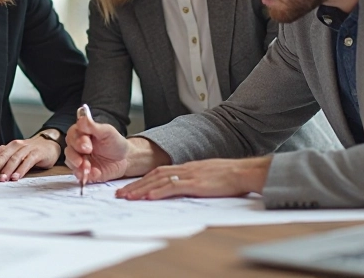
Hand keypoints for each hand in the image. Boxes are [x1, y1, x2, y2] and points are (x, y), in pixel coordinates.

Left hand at [0, 134, 59, 181]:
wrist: (49, 144)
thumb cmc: (29, 153)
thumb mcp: (14, 156)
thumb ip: (1, 162)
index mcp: (7, 147)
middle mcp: (15, 146)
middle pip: (2, 157)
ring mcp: (26, 149)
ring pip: (14, 159)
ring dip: (7, 170)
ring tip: (1, 180)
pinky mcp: (37, 153)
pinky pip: (27, 161)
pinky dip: (21, 169)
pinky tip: (17, 177)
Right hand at [64, 111, 131, 182]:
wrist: (125, 159)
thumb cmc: (116, 143)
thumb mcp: (108, 132)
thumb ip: (94, 126)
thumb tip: (82, 119)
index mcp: (82, 133)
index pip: (72, 134)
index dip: (78, 140)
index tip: (87, 145)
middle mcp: (78, 146)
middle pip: (69, 149)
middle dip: (75, 154)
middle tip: (87, 155)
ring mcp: (80, 159)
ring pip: (70, 162)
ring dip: (78, 166)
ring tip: (88, 167)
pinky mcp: (83, 171)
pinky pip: (78, 174)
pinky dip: (85, 175)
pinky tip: (94, 173)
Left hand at [115, 156, 272, 200]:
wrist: (244, 171)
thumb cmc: (229, 176)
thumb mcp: (206, 177)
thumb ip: (193, 181)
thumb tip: (182, 189)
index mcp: (186, 167)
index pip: (158, 172)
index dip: (142, 180)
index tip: (129, 188)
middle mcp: (184, 168)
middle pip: (153, 175)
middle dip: (135, 185)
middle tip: (120, 194)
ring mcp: (189, 175)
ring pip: (159, 180)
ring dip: (142, 189)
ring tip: (128, 196)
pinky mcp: (196, 183)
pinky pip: (174, 186)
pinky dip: (160, 191)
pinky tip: (150, 196)